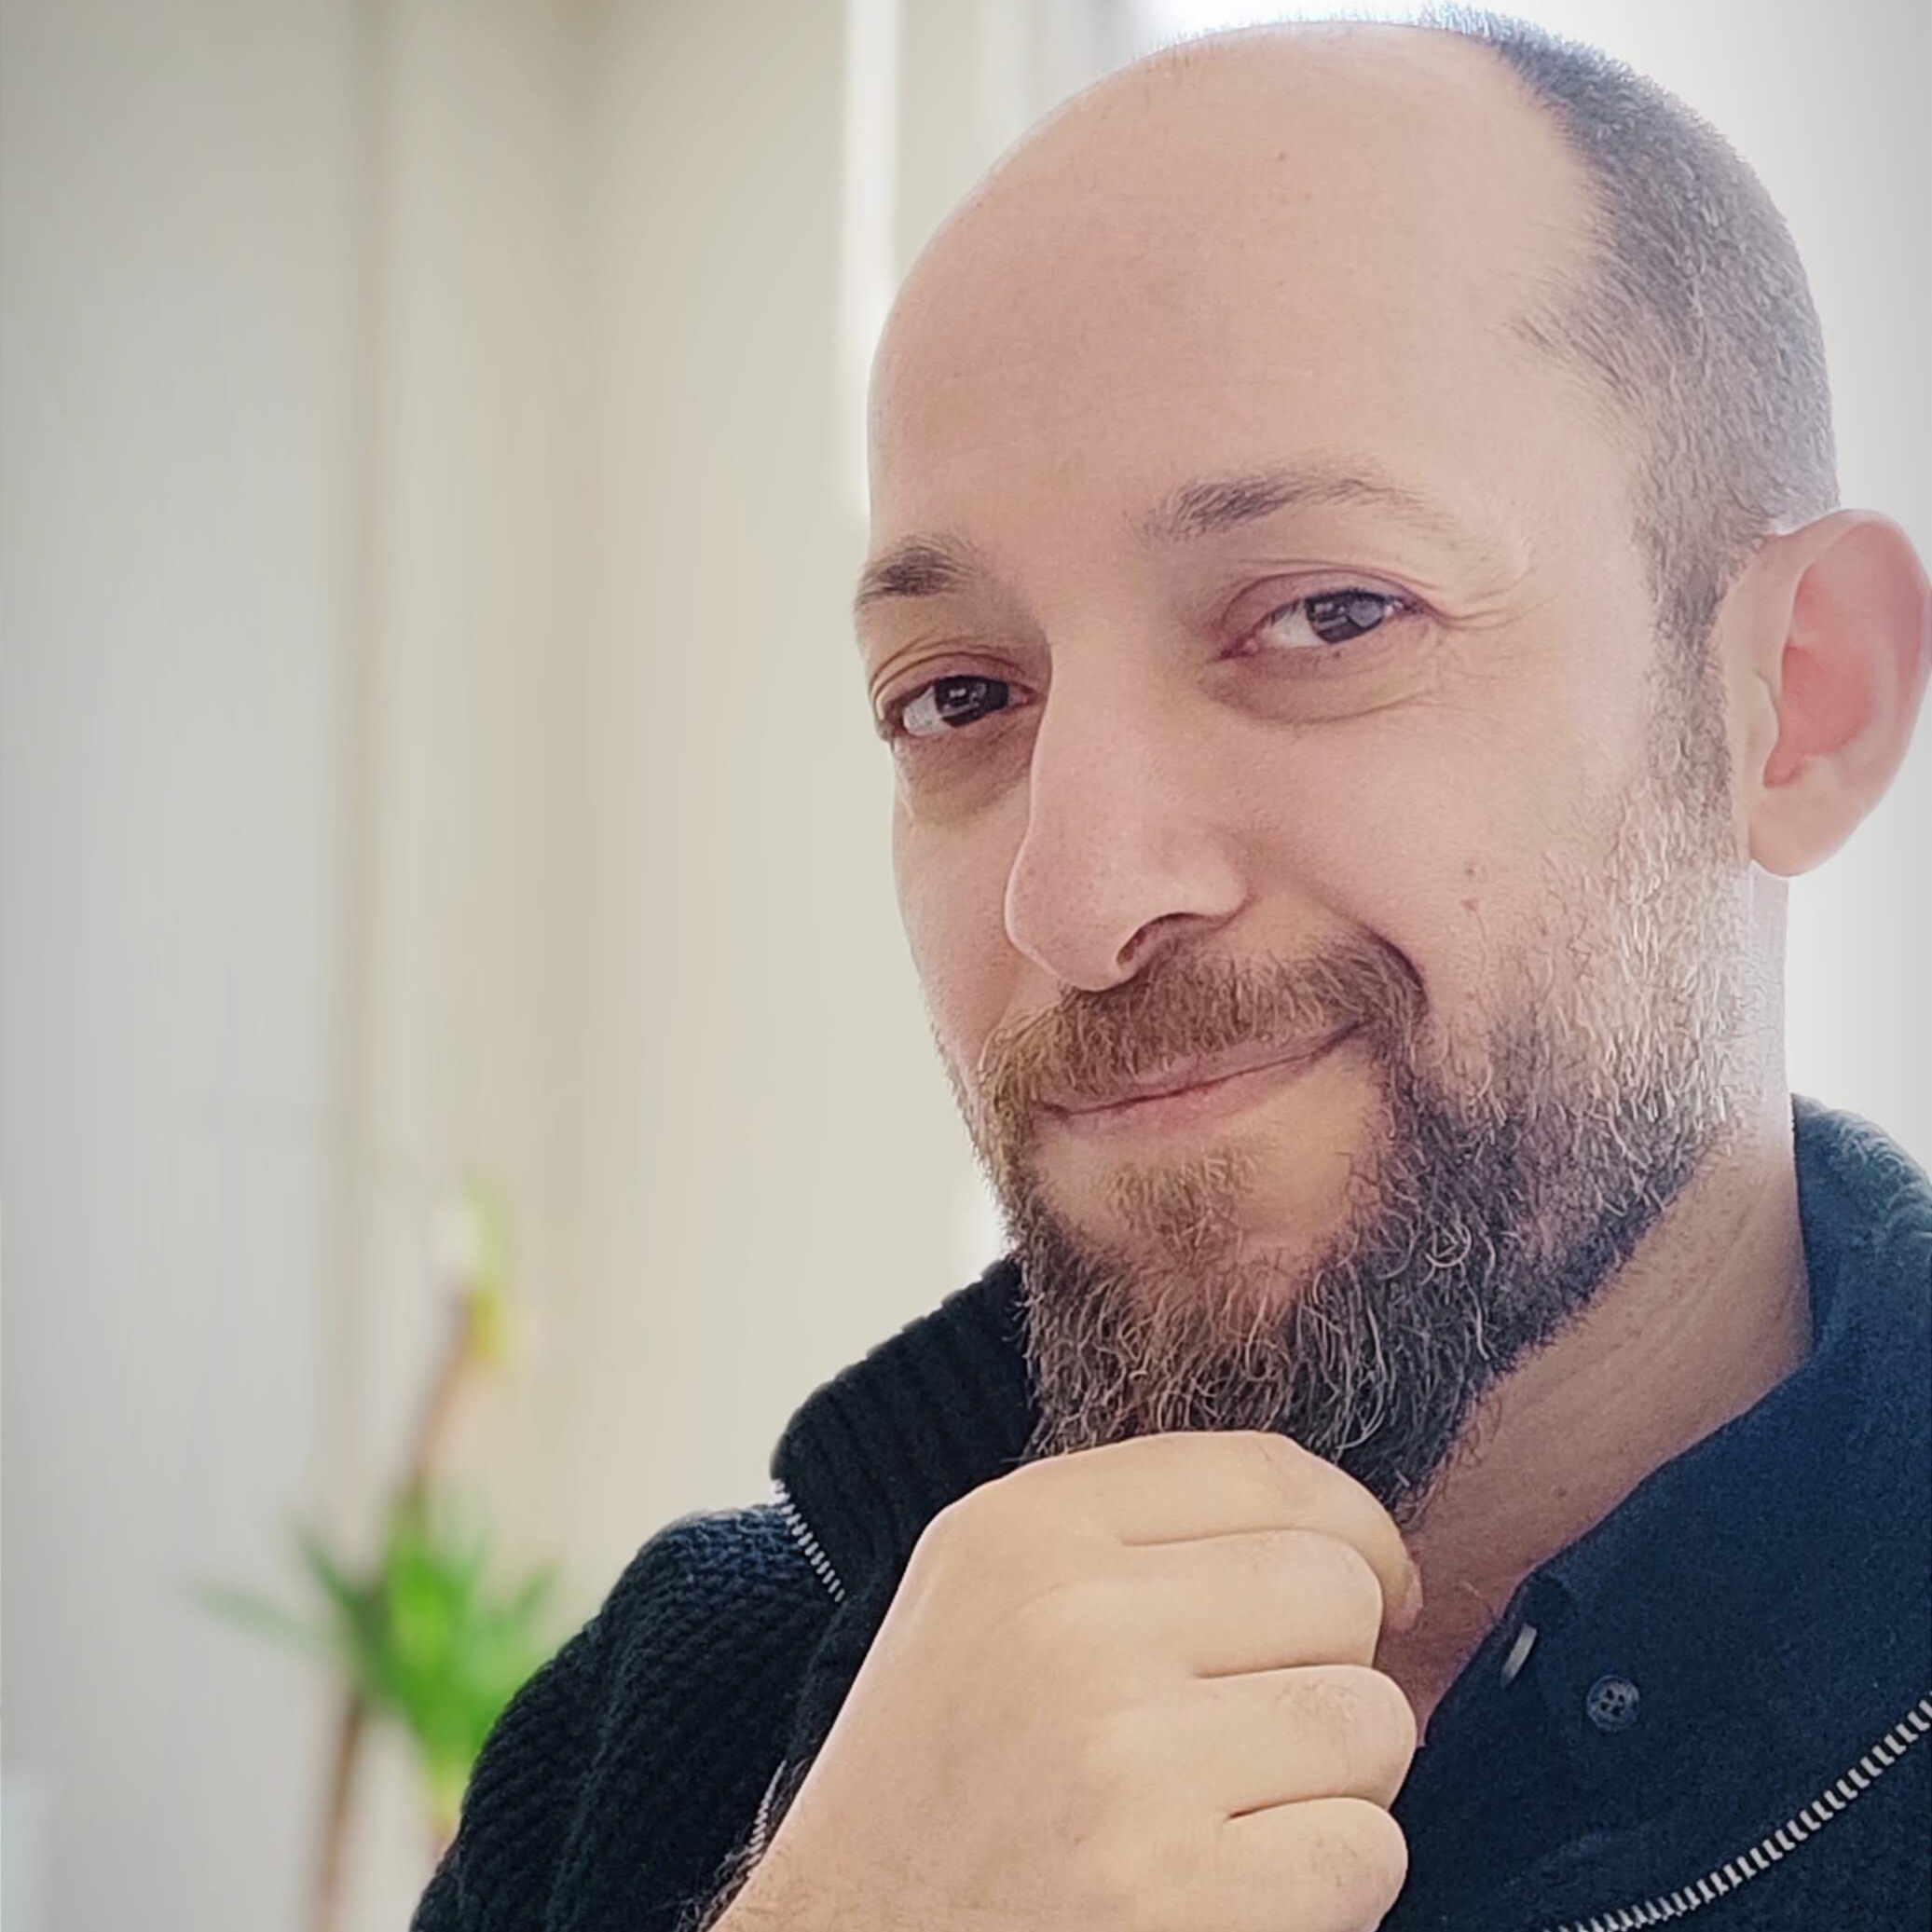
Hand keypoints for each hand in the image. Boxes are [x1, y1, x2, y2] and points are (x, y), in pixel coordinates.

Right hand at [723, 1429, 1423, 1931]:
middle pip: (1341, 1591)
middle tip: (1255, 1730)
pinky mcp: (1176, 1896)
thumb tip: (1355, 1541)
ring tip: (1226, 1813)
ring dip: (1332, 1783)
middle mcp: (1071, 1622)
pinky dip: (1324, 1886)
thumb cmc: (934, 1785)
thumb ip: (1136, 1535)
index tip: (1376, 1589)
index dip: (1358, 1532)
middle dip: (1332, 1665)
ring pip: (1373, 1722)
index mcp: (1022, 1530)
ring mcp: (1125, 1762)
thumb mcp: (985, 1597)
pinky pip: (1366, 1851)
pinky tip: (1225, 1893)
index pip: (1274, 1473)